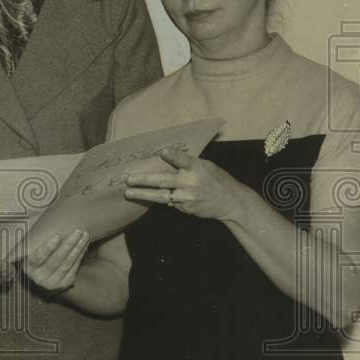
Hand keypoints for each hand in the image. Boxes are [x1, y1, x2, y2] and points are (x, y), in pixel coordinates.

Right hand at [21, 229, 89, 292]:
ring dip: (77, 248)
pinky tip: (84, 245)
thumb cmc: (35, 257)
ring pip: (67, 264)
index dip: (48, 247)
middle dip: (68, 244)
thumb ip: (35, 243)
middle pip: (56, 260)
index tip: (58, 235)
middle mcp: (39, 279)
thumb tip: (50, 225)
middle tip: (77, 231)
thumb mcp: (29, 251)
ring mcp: (52, 284)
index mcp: (28, 268)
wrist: (39, 277)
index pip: (38, 257)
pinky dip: (80, 255)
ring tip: (84, 235)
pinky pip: (73, 269)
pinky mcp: (63, 285)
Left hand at [124, 147, 245, 220]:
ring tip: (128, 193)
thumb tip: (168, 156)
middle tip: (128, 179)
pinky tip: (144, 197)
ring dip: (143, 194)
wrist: (231, 202)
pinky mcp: (186, 208)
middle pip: (164, 180)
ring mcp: (187, 197)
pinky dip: (157, 199)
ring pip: (161, 195)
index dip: (173, 156)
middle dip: (144, 179)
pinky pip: (169, 202)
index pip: (183, 160)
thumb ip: (188, 163)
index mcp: (197, 168)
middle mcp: (191, 182)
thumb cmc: (217, 179)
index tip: (163, 152)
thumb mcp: (207, 166)